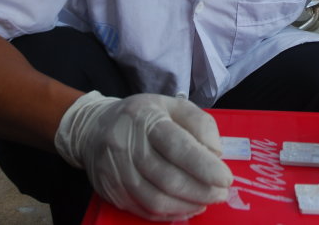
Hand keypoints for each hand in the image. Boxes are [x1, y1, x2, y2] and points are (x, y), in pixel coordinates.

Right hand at [55, 91, 232, 220]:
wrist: (92, 128)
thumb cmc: (143, 116)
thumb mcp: (172, 105)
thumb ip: (199, 122)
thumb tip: (216, 152)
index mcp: (146, 120)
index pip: (177, 146)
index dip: (204, 166)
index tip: (226, 177)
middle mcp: (127, 146)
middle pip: (168, 178)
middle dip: (201, 190)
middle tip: (222, 193)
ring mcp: (116, 172)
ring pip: (156, 199)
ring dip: (188, 205)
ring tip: (208, 201)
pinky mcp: (111, 192)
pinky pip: (144, 210)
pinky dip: (171, 214)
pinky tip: (188, 207)